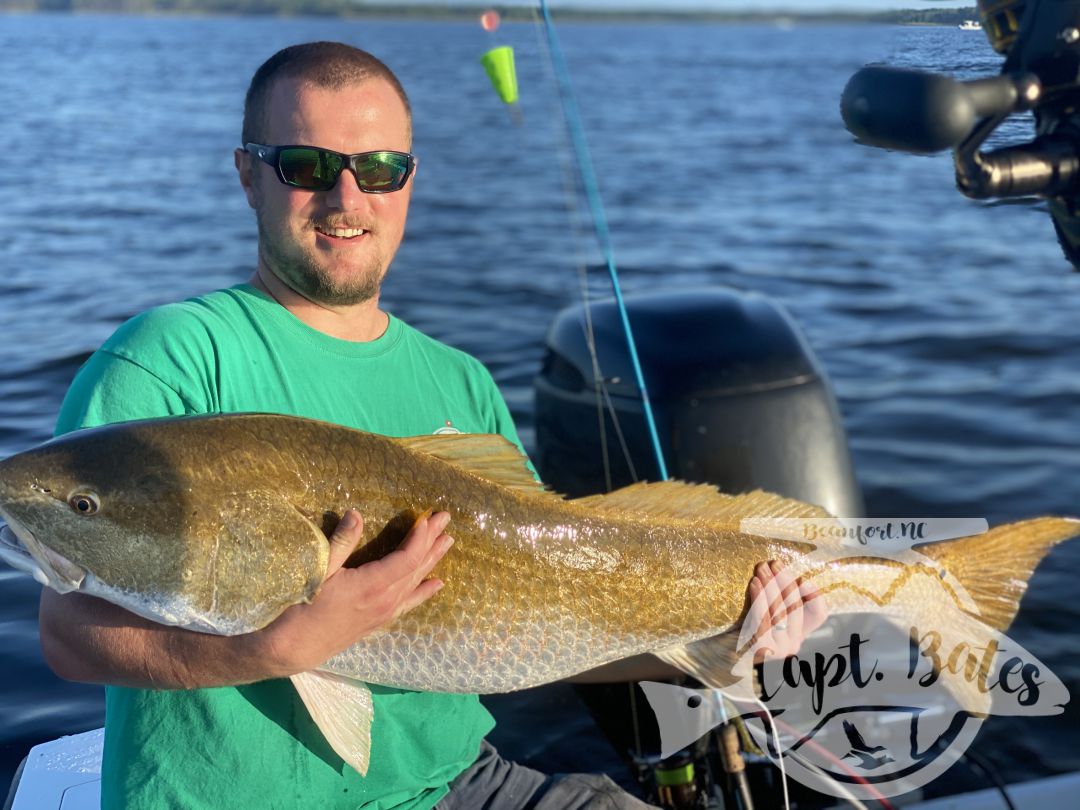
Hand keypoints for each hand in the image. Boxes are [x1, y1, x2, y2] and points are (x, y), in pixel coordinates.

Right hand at [253, 508, 453, 675]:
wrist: (293, 648)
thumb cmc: (302, 606)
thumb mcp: (319, 570)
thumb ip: (341, 542)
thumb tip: (356, 513)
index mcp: (373, 585)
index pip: (408, 557)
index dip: (420, 537)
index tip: (428, 517)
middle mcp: (385, 600)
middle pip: (417, 566)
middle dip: (432, 541)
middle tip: (446, 519)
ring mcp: (384, 612)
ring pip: (416, 583)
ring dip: (432, 560)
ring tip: (447, 542)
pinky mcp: (379, 621)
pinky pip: (409, 602)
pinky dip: (424, 591)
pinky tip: (436, 584)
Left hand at [746, 560, 825, 663]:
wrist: (715, 653)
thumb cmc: (737, 627)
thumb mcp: (760, 610)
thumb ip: (775, 596)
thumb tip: (779, 567)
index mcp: (798, 633)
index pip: (818, 613)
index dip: (813, 594)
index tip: (801, 577)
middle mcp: (793, 643)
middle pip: (796, 608)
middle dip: (785, 581)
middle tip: (773, 563)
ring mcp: (779, 649)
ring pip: (780, 612)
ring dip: (771, 586)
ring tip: (761, 568)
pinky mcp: (762, 651)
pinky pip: (764, 620)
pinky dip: (760, 599)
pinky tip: (754, 583)